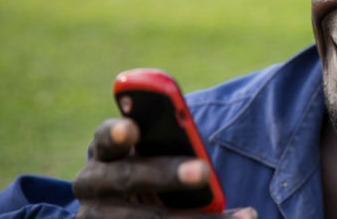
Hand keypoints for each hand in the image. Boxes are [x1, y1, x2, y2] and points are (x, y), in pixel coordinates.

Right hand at [72, 118, 256, 218]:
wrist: (122, 208)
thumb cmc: (147, 169)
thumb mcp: (149, 153)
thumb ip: (165, 144)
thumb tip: (202, 162)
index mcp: (104, 150)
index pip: (107, 137)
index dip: (117, 133)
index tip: (133, 127)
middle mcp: (91, 183)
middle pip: (129, 178)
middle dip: (168, 174)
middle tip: (204, 171)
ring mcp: (95, 217)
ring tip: (245, 215)